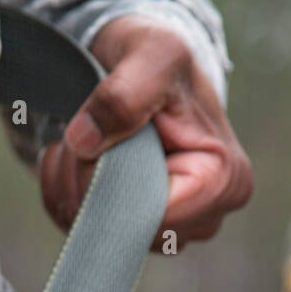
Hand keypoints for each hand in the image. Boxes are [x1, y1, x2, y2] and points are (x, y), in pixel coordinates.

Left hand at [39, 15, 251, 250]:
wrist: (142, 67)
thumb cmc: (159, 59)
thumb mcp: (152, 56)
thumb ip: (123, 95)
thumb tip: (84, 142)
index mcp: (224, 180)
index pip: (153, 214)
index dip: (109, 185)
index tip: (87, 145)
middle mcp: (207, 216)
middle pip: (127, 230)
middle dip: (85, 186)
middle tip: (73, 136)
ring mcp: (175, 230)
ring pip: (102, 234)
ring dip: (71, 189)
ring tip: (77, 142)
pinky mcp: (142, 232)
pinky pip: (88, 232)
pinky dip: (66, 197)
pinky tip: (72, 160)